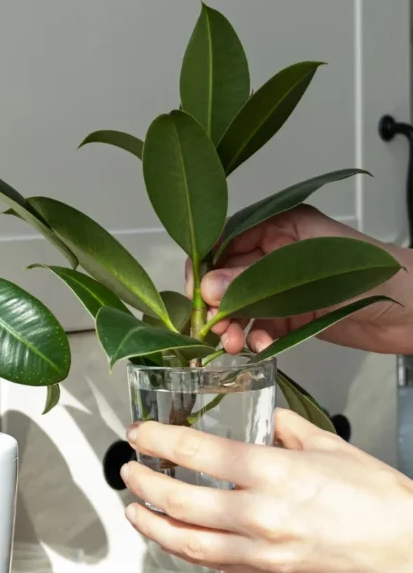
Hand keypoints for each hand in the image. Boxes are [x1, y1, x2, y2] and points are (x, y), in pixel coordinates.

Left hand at [121, 409, 412, 572]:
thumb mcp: (331, 447)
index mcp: (273, 473)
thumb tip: (268, 421)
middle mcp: (259, 516)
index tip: (140, 432)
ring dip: (152, 524)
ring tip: (136, 509)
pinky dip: (187, 550)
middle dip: (142, 483)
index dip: (156, 439)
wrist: (412, 557)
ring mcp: (261, 556)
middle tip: (128, 468)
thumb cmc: (380, 503)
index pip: (193, 451)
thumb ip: (288, 428)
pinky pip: (214, 566)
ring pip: (186, 543)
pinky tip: (178, 538)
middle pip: (177, 501)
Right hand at [185, 206, 412, 354]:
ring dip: (232, 324)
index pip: (225, 240)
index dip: (206, 265)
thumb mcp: (308, 272)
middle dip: (217, 302)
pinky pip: (260, 325)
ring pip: (239, 304)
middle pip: (227, 276)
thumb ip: (256, 280)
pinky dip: (255, 338)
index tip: (198, 291)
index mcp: (278, 226)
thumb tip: (210, 289)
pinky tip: (261, 346)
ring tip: (233, 342)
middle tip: (214, 324)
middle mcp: (275, 254)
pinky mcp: (290, 314)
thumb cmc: (375, 274)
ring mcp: (282, 286)